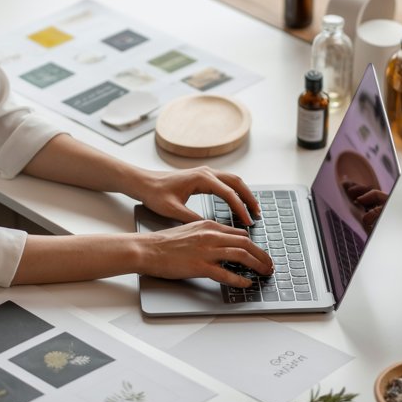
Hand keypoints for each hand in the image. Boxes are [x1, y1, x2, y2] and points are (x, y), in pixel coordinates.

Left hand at [132, 166, 261, 225]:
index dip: (240, 209)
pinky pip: (225, 182)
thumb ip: (192, 218)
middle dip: (249, 198)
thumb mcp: (173, 210)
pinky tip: (237, 203)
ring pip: (233, 180)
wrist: (143, 182)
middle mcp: (206, 172)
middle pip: (237, 183)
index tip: (248, 222)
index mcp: (201, 178)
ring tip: (252, 209)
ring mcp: (205, 172)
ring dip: (244, 193)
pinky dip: (235, 191)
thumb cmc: (155, 194)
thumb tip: (211, 228)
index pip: (228, 194)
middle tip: (258, 214)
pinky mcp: (202, 176)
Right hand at [137, 219, 273, 287]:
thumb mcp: (191, 230)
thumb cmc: (165, 242)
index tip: (261, 254)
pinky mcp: (200, 266)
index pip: (240, 234)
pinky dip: (239, 279)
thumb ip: (208, 235)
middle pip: (246, 243)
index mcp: (209, 226)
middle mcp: (211, 236)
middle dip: (262, 255)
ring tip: (265, 273)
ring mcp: (206, 251)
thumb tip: (223, 243)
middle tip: (269, 265)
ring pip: (241, 255)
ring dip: (257, 265)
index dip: (254, 246)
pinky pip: (226, 273)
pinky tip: (246, 283)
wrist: (148, 249)